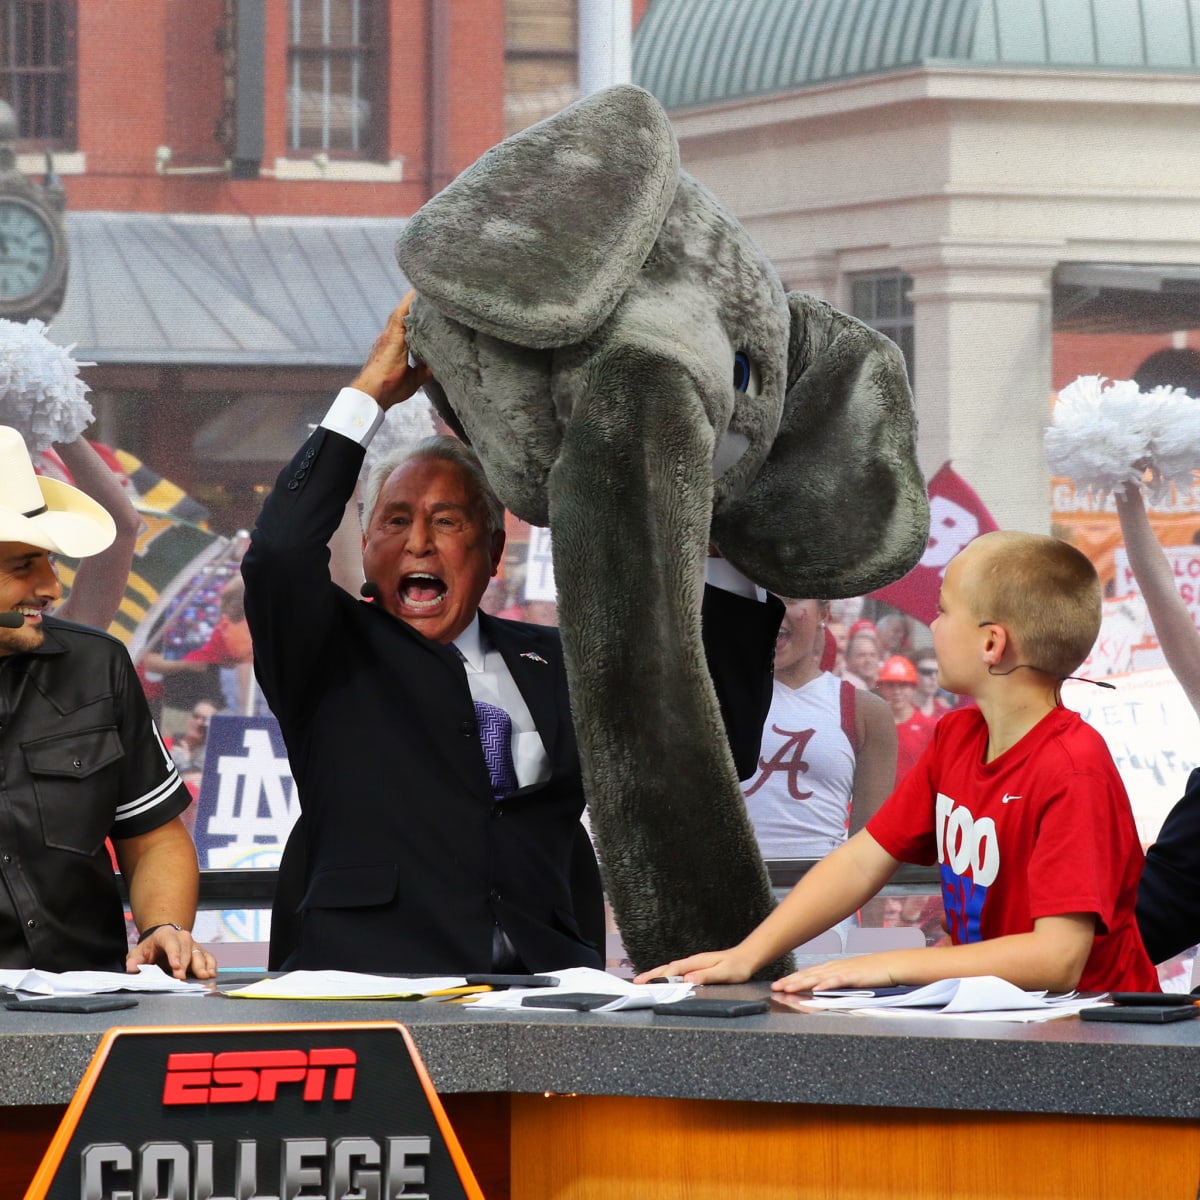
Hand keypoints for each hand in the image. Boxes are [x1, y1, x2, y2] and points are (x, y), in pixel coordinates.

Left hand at [125, 927, 216, 980]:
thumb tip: (132, 967)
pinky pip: (208, 957)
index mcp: (166, 935)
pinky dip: (211, 965)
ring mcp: (193, 944)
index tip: (175, 966)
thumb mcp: (138, 952)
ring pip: (199, 953)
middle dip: (185, 964)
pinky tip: (211, 974)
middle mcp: (182, 937)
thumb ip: (134, 960)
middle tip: (182, 978)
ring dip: (202, 965)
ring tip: (203, 976)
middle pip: (186, 949)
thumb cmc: (151, 948)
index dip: (174, 954)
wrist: (163, 940)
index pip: (171, 943)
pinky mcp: (201, 952)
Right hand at [351, 291, 432, 409]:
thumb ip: (424, 369)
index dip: (416, 314)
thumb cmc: (390, 389)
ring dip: (413, 299)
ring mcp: (390, 334)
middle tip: (429, 289)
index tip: (427, 304)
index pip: (408, 325)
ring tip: (426, 285)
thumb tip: (437, 364)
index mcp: (395, 345)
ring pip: (403, 311)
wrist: (374, 393)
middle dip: (415, 302)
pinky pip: (401, 314)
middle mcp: (391, 336)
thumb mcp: (413, 378)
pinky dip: (409, 303)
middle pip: (405, 314)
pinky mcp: (392, 336)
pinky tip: (418, 292)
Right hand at [633, 949, 755, 985]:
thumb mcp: (724, 974)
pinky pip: (677, 971)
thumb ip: (706, 976)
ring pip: (671, 969)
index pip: (673, 970)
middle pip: (667, 968)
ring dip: (656, 974)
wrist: (746, 958)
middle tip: (636, 982)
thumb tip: (688, 979)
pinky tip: (663, 979)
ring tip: (643, 980)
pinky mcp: (696, 968)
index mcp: (696, 963)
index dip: (658, 977)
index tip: (645, 983)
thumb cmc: (737, 967)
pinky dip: (666, 975)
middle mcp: (692, 962)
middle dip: (651, 974)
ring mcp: (694, 964)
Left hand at [770, 953, 897, 993]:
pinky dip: (827, 984)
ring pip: (818, 977)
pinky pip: (838, 980)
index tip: (778, 984)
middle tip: (775, 987)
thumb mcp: (848, 977)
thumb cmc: (871, 972)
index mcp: (832, 968)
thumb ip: (834, 982)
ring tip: (789, 988)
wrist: (890, 965)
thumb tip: (820, 989)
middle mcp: (834, 967)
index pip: (807, 973)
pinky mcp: (854, 976)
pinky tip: (817, 988)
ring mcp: (843, 971)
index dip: (792, 979)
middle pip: (808, 974)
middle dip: (791, 981)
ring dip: (802, 983)